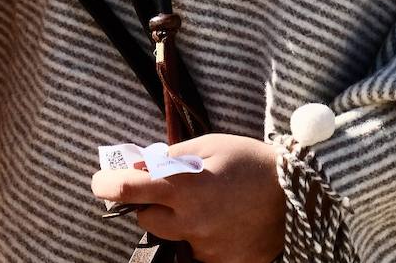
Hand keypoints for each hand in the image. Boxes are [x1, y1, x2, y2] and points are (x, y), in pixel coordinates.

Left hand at [91, 132, 284, 262]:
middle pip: (145, 220)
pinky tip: (220, 220)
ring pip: (170, 238)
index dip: (108, 185)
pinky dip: (199, 236)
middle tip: (171, 188)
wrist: (295, 194)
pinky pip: (195, 252)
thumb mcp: (210, 144)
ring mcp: (205, 248)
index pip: (131, 191)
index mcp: (185, 188)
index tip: (100, 182)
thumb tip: (139, 164)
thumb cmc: (250, 161)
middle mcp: (190, 223)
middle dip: (150, 203)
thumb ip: (171, 156)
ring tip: (204, 203)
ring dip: (175, 221)